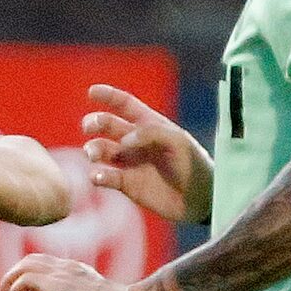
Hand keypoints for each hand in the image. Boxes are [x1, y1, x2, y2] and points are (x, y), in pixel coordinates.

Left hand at [0, 252, 149, 290]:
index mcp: (76, 272)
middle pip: (30, 260)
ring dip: (7, 283)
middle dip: (11, 278)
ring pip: (23, 265)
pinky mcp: (55, 284)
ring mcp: (61, 273)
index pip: (44, 263)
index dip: (26, 277)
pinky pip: (22, 280)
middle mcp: (67, 268)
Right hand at [83, 83, 209, 221]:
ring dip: (93, 149)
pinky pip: (106, 177)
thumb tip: (123, 141)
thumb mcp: (178, 140)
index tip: (92, 92)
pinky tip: (97, 176)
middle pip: (107, 125)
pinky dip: (97, 175)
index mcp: (149, 124)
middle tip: (90, 126)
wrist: (200, 198)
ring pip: (101, 150)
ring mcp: (129, 163)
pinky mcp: (126, 185)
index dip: (108, 96)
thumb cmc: (193, 164)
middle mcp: (135, 141)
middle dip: (95, 122)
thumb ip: (151, 133)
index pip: (125, 105)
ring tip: (93, 155)